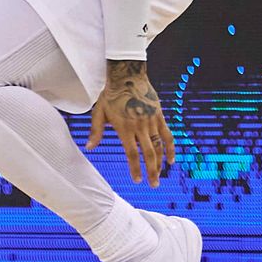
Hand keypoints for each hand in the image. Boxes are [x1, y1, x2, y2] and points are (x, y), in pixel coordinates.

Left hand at [86, 60, 174, 186]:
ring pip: (159, 147)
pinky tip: (172, 160)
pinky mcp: (159, 116)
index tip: (137, 181)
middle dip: (151, 172)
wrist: (127, 76)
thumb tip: (89, 148)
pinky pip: (168, 135)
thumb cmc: (110, 95)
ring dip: (161, 163)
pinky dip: (171, 148)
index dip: (135, 169)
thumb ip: (96, 132)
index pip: (132, 154)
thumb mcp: (99, 113)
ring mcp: (151, 122)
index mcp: (124, 128)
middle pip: (148, 154)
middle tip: (153, 185)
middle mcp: (140, 127)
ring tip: (160, 176)